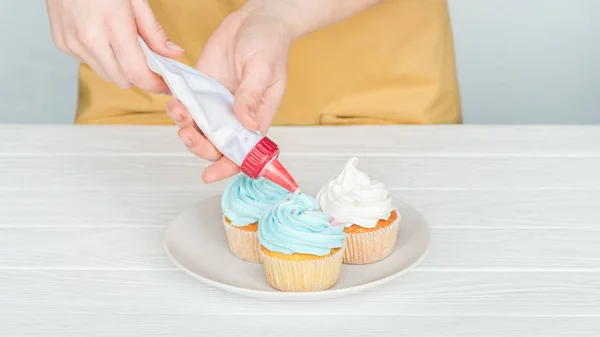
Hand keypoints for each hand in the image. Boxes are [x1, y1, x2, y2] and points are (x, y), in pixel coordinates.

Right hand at [46, 0, 183, 92]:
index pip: (136, 73)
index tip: (165, 86)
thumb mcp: (135, 0)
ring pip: (105, 75)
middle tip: (147, 64)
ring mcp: (73, 42)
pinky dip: (101, 59)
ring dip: (119, 69)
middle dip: (138, 77)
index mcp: (113, 26)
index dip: (154, 85)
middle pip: (122, 80)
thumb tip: (173, 54)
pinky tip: (102, 39)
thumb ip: (154, 32)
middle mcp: (90, 39)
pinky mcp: (62, 43)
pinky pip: (88, 63)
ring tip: (122, 46)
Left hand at [167, 9, 292, 182]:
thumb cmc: (269, 45)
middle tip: (189, 133)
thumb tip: (248, 125)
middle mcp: (235, 117)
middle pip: (214, 146)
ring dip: (185, 128)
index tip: (210, 174)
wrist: (255, 21)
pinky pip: (188, 107)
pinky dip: (178, 110)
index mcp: (256, 119)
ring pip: (197, 130)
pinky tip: (176, 102)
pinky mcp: (202, 90)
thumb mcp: (263, 70)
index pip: (242, 152)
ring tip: (179, 112)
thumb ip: (252, 97)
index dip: (227, 166)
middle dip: (198, 146)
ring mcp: (217, 105)